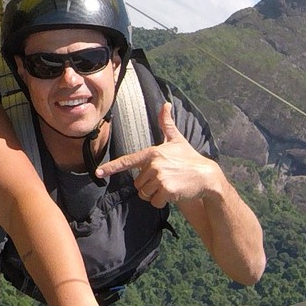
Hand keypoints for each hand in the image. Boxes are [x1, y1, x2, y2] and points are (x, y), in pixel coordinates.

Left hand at [94, 104, 222, 207]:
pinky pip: (154, 202)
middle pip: (138, 184)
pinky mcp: (167, 190)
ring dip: (154, 194)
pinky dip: (161, 201)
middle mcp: (154, 164)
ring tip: (168, 186)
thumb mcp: (177, 140)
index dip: (112, 167)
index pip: (128, 161)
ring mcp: (160, 177)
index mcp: (152, 152)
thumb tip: (165, 104)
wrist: (207, 176)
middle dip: (148, 186)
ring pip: (144, 194)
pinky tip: (173, 194)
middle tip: (164, 180)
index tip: (99, 173)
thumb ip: (166, 124)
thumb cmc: (189, 158)